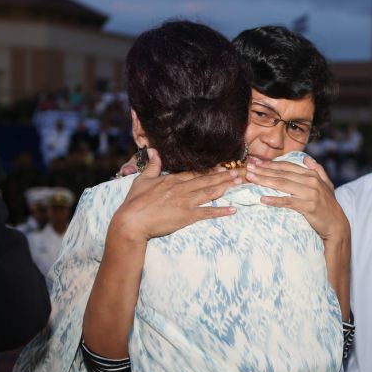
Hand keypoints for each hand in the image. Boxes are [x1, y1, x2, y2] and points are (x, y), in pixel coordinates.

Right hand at [112, 148, 240, 240]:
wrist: (132, 221)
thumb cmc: (134, 202)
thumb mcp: (142, 179)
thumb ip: (152, 165)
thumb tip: (153, 150)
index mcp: (172, 180)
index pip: (194, 173)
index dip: (209, 170)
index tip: (221, 167)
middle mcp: (182, 188)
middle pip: (206, 180)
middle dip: (223, 176)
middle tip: (237, 172)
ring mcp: (186, 202)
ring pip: (210, 192)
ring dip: (225, 187)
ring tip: (238, 182)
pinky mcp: (187, 216)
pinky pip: (208, 212)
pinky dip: (221, 211)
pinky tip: (232, 209)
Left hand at [245, 156, 347, 241]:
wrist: (337, 225)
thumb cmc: (329, 206)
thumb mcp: (327, 185)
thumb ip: (318, 170)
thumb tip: (307, 158)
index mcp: (312, 175)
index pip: (287, 166)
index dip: (271, 164)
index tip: (256, 162)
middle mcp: (311, 181)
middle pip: (282, 174)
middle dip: (263, 170)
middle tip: (248, 168)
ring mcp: (310, 194)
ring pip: (283, 184)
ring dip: (265, 180)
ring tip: (251, 179)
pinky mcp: (308, 207)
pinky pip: (288, 202)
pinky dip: (275, 200)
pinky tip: (262, 199)